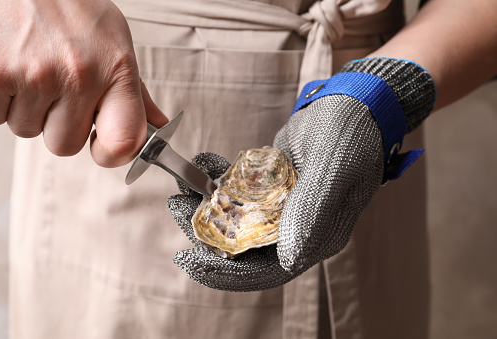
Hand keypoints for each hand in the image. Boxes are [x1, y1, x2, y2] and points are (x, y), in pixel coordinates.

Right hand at [0, 0, 167, 166]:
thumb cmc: (70, 7)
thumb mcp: (114, 41)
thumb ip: (135, 91)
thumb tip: (157, 125)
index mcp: (116, 69)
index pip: (124, 142)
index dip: (111, 154)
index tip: (102, 145)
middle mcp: (78, 74)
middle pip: (65, 145)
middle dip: (58, 123)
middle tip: (56, 86)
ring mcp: (33, 76)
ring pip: (27, 131)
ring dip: (28, 108)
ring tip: (32, 67)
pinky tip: (10, 67)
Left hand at [168, 94, 383, 290]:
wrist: (354, 102)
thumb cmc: (350, 132)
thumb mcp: (332, 169)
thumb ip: (310, 212)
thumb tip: (288, 261)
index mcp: (317, 237)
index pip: (267, 270)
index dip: (226, 272)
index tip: (189, 259)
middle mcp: (299, 230)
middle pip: (245, 249)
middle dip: (206, 234)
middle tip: (177, 207)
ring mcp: (285, 209)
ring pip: (237, 221)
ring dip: (206, 205)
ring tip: (181, 185)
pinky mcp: (274, 189)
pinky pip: (240, 194)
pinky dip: (219, 181)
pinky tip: (205, 164)